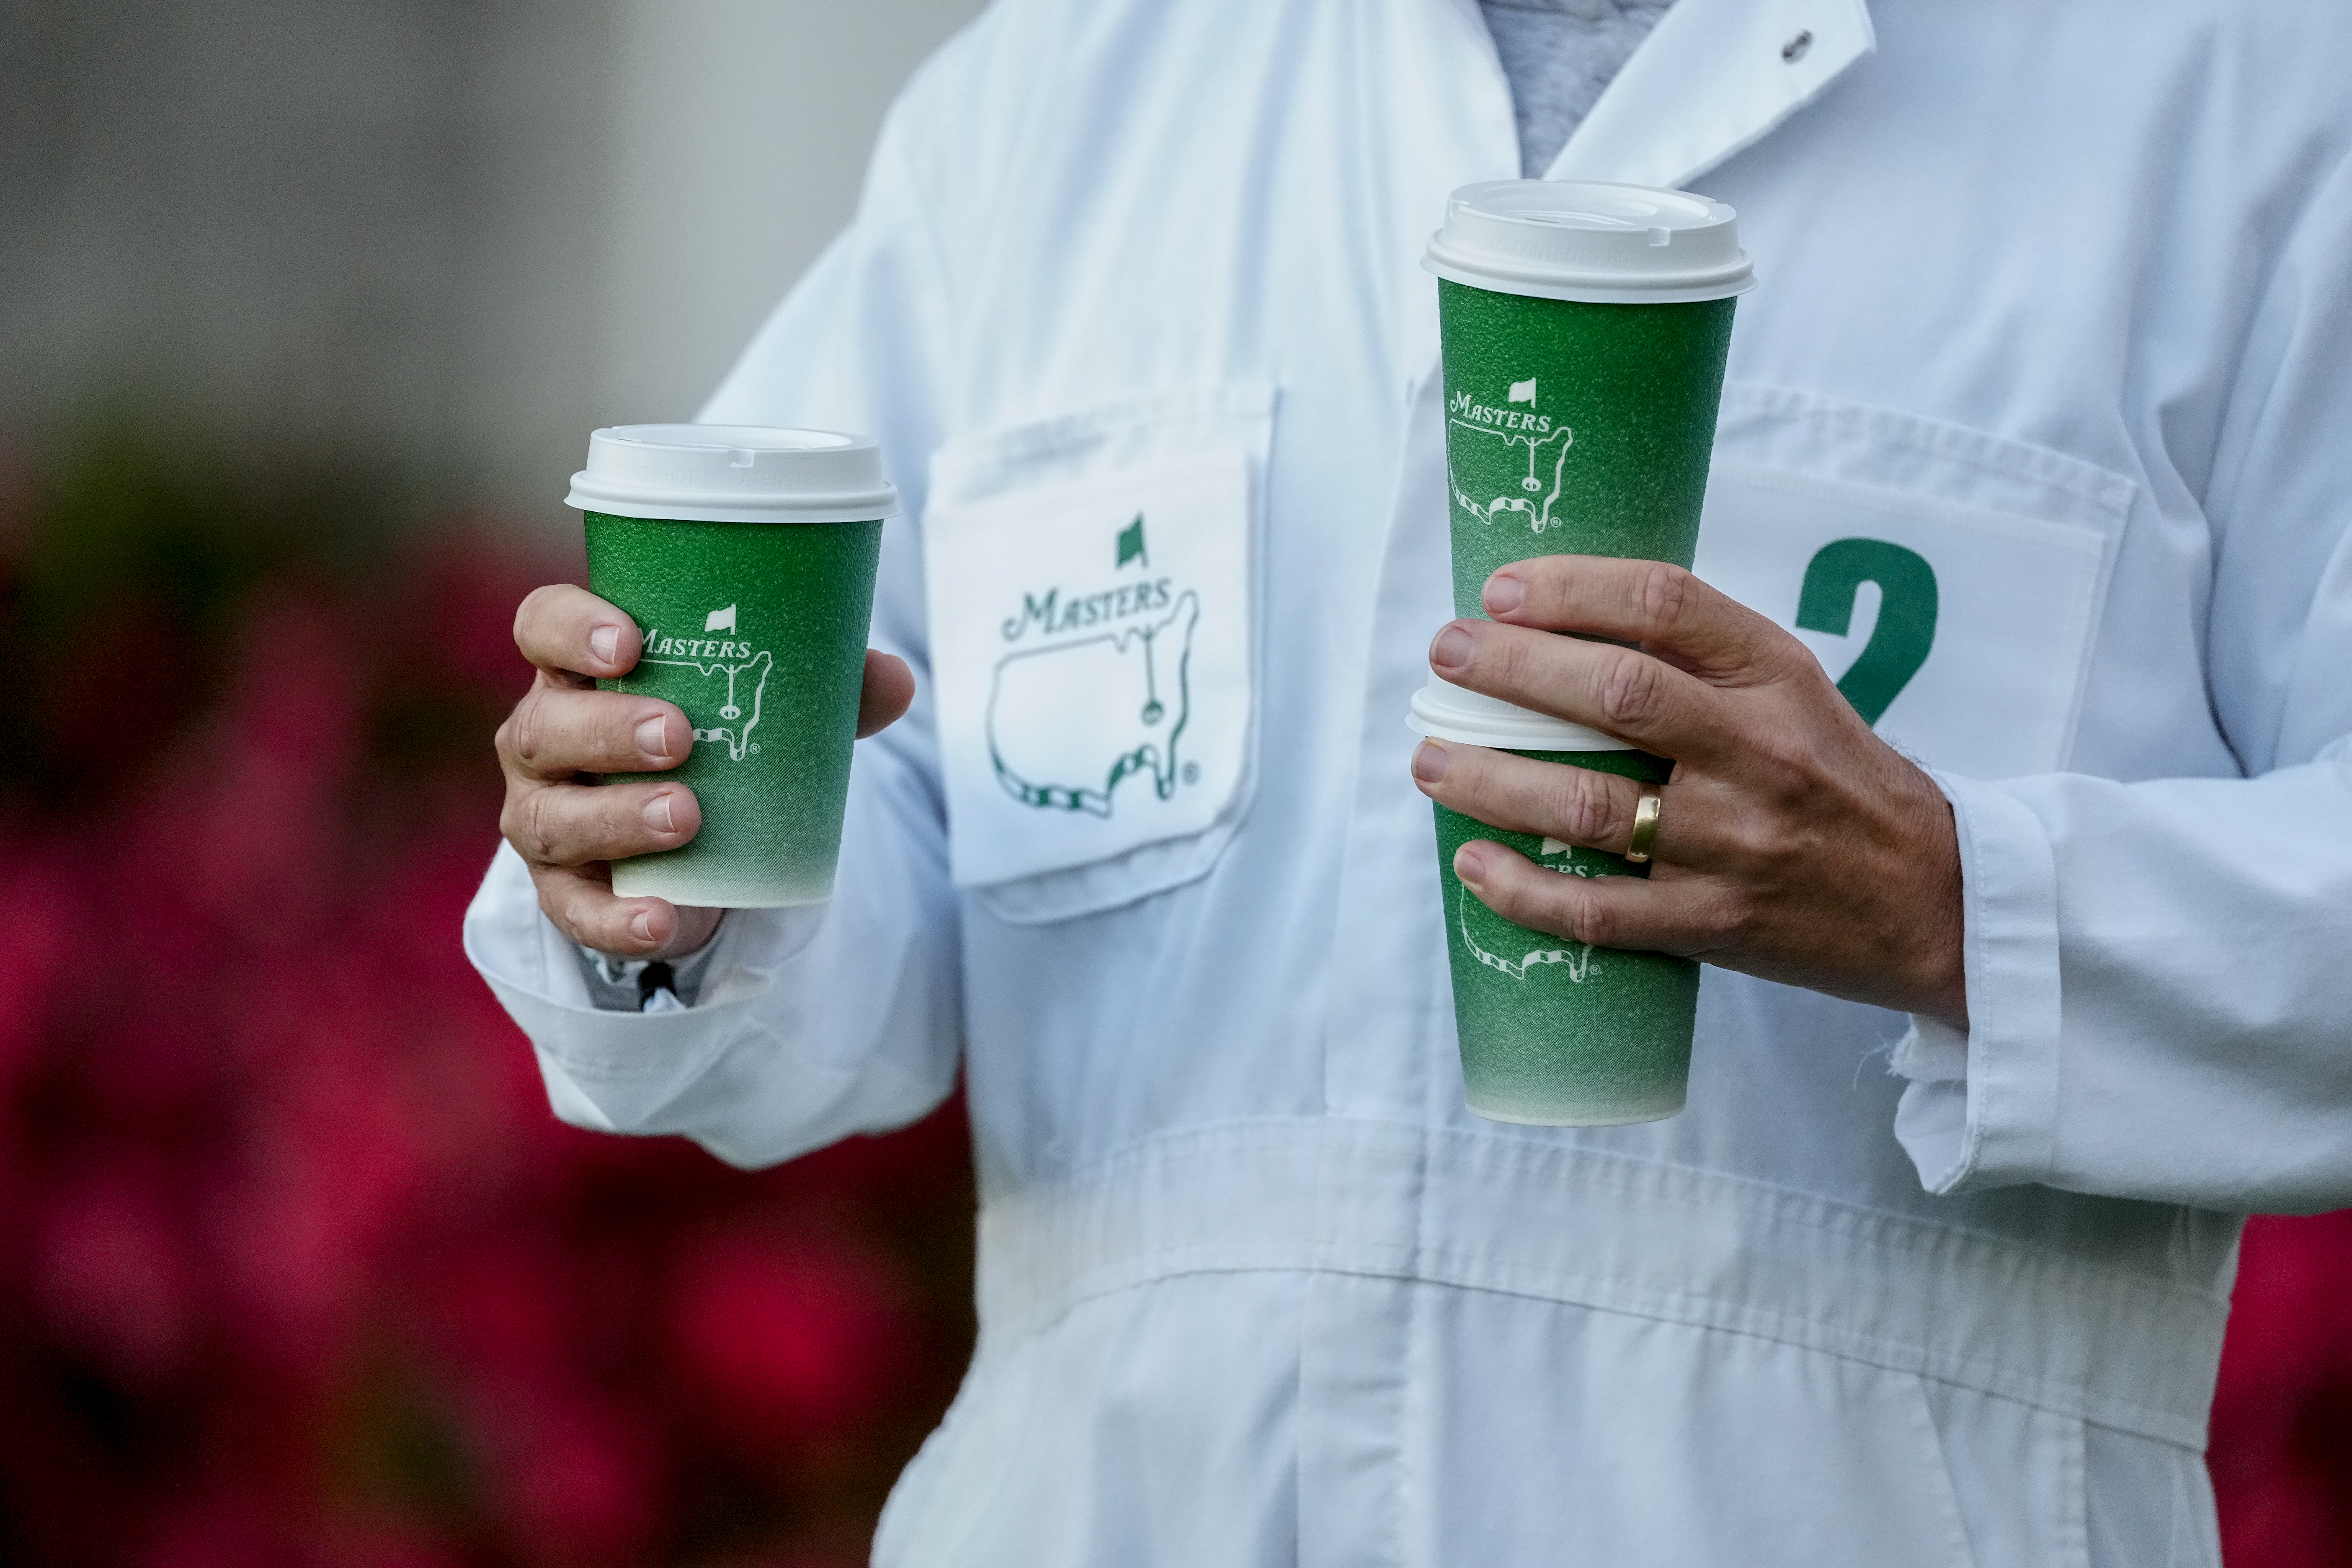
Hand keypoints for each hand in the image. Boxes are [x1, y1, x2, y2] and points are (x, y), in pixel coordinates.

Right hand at [496, 584, 915, 957]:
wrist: (696, 842)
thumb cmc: (713, 742)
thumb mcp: (761, 708)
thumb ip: (821, 688)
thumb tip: (895, 677)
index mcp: (581, 672)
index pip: (544, 626)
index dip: (572, 628)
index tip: (630, 642)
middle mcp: (547, 738)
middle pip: (546, 726)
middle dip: (608, 730)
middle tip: (679, 736)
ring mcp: (545, 815)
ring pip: (549, 818)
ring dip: (615, 817)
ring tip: (686, 816)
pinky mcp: (567, 889)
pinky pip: (574, 911)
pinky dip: (617, 919)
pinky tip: (661, 919)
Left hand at [1411, 557, 1965, 1027]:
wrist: (1938, 901)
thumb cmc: (1840, 784)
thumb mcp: (1794, 694)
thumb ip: (1701, 659)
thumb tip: (1562, 623)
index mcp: (1778, 679)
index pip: (1664, 604)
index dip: (1569, 589)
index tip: (1498, 592)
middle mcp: (1759, 753)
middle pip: (1614, 694)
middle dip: (1508, 670)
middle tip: (1443, 658)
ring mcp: (1736, 844)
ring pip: (1588, 804)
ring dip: (1489, 779)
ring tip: (1429, 758)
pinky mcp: (1718, 925)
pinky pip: (1598, 911)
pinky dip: (1523, 890)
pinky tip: (1473, 863)